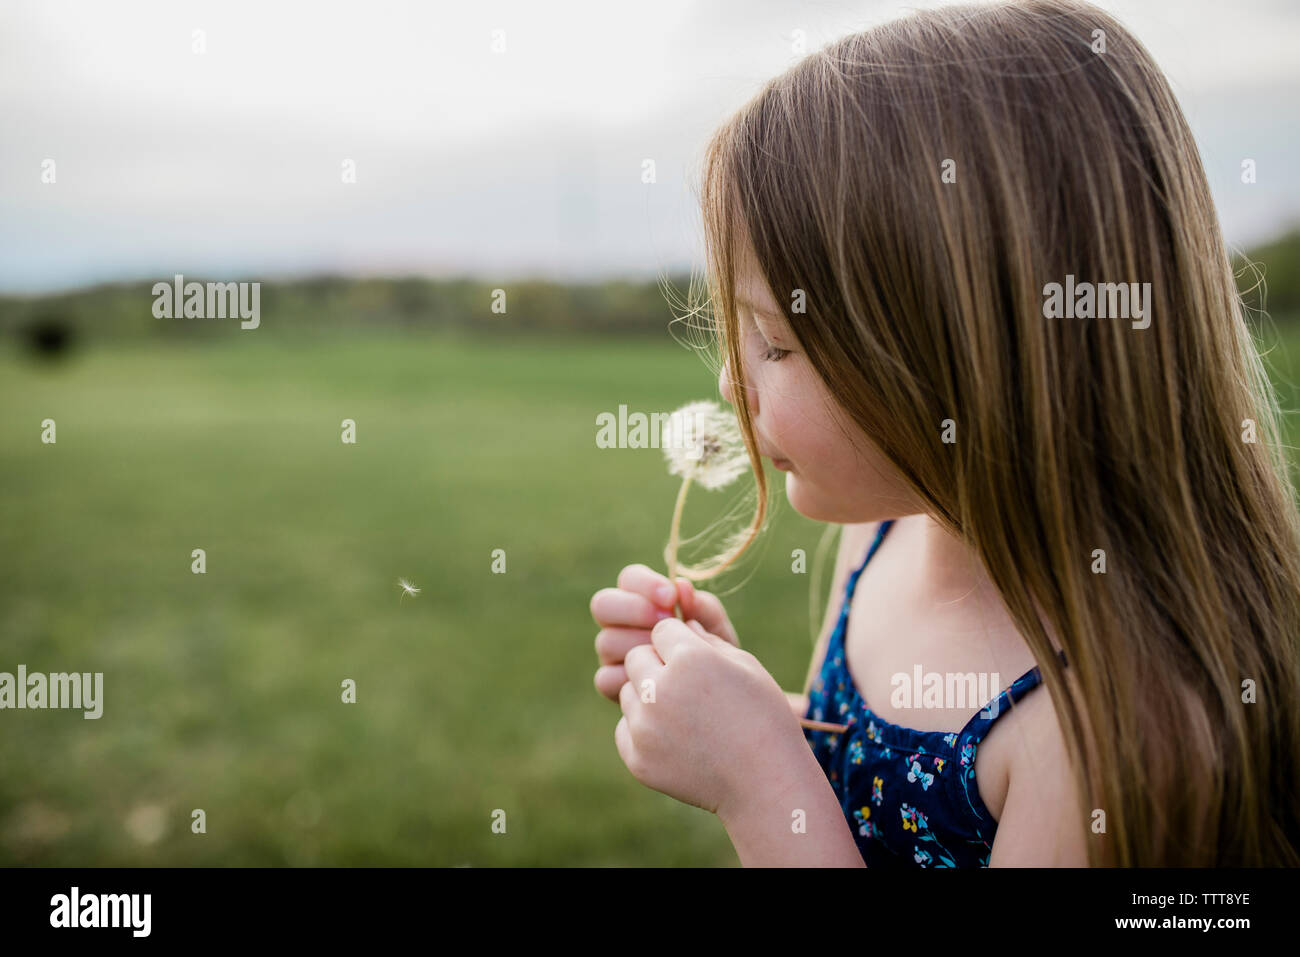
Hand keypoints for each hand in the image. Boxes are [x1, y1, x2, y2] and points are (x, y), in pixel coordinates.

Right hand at [590, 565, 739, 701]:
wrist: (719, 702)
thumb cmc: (716, 659)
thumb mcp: (716, 631)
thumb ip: (702, 608)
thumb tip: (683, 587)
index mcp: (644, 600)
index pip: (629, 578)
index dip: (645, 584)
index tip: (671, 597)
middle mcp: (622, 624)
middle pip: (603, 604)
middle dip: (634, 610)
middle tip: (664, 622)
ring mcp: (612, 654)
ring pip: (606, 641)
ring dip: (637, 646)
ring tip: (667, 658)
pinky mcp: (611, 683)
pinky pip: (605, 677)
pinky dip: (629, 679)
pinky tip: (656, 684)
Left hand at [614, 616, 807, 817]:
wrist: (765, 782)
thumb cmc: (763, 716)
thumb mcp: (744, 665)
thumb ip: (706, 640)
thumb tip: (681, 622)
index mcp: (689, 658)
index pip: (662, 630)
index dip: (681, 643)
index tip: (699, 661)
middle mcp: (659, 689)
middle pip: (637, 657)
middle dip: (657, 665)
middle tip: (689, 687)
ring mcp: (645, 727)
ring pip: (629, 692)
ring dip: (649, 697)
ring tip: (685, 716)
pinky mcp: (637, 758)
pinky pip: (626, 728)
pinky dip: (644, 730)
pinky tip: (676, 739)